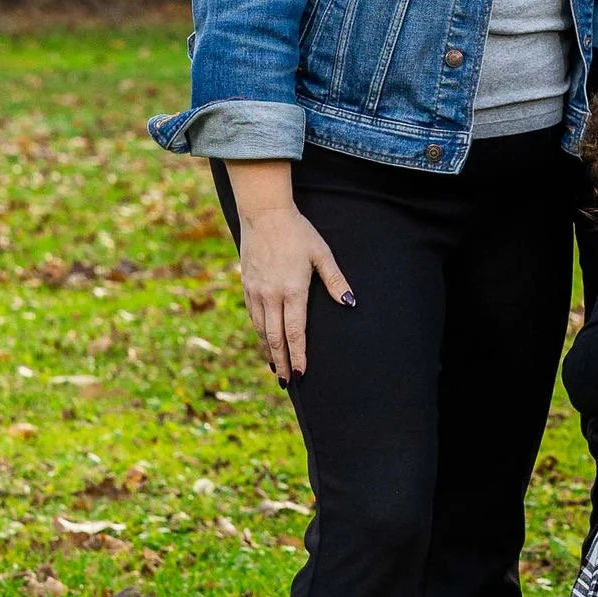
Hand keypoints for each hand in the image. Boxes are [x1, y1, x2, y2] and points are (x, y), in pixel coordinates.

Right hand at [226, 161, 353, 383]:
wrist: (265, 214)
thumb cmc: (298, 232)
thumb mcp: (321, 253)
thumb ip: (335, 280)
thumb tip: (350, 303)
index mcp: (293, 290)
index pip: (295, 332)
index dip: (299, 355)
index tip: (303, 373)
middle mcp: (272, 295)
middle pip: (276, 338)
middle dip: (283, 362)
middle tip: (288, 382)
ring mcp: (256, 292)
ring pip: (262, 330)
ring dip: (269, 351)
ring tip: (276, 368)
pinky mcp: (247, 286)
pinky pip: (253, 317)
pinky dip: (259, 334)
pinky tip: (264, 341)